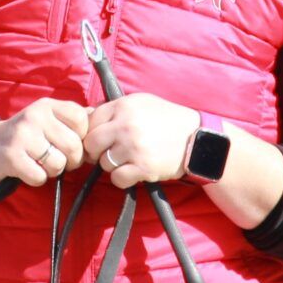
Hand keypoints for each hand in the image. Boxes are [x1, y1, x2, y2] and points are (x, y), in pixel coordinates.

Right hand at [0, 99, 89, 186]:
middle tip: (58, 161)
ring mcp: (22, 135)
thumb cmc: (25, 136)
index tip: (70, 145)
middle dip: (70, 161)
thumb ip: (71, 118)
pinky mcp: (11, 156)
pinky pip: (40, 177)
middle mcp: (35, 115)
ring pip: (58, 163)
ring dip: (53, 171)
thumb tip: (99, 114)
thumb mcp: (47, 120)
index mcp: (48, 105)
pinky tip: (28, 171)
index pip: (82, 119)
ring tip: (41, 164)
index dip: (82, 138)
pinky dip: (37, 179)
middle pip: (74, 146)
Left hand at [84, 93, 199, 189]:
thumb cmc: (167, 119)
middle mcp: (126, 125)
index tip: (98, 139)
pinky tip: (133, 171)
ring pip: (104, 163)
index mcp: (124, 106)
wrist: (197, 139)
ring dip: (112, 165)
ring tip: (128, 159)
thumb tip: (85, 116)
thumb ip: (114, 108)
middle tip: (107, 153)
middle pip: (91, 144)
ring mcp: (134, 147)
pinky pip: (117, 179)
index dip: (91, 132)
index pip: (90, 121)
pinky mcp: (144, 168)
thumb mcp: (141, 103)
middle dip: (96, 151)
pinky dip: (122, 179)